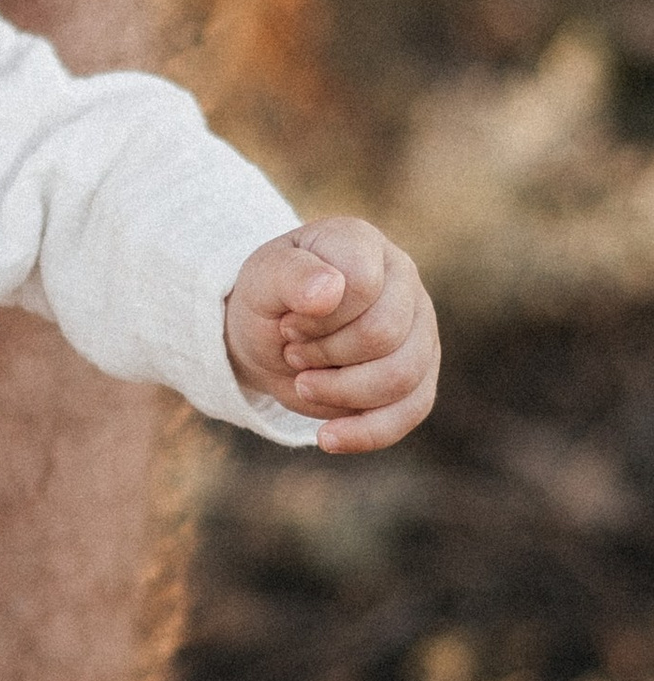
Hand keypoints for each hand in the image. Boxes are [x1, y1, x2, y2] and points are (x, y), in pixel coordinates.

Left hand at [225, 218, 438, 451]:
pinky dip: (367, 432)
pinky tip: (327, 437)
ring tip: (304, 381)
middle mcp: (402, 279)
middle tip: (292, 350)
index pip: (361, 286)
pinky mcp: (420, 373)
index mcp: (362, 244)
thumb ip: (289, 277)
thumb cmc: (269, 299)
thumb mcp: (260, 281)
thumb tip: (329, 292)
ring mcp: (419, 326)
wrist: (271, 336)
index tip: (287, 321)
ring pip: (402, 377)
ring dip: (339, 391)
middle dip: (325, 355)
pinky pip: (412, 410)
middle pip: (384, 335)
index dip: (317, 318)